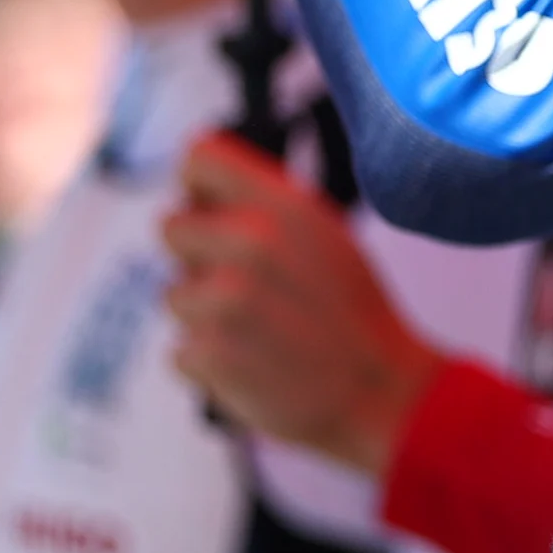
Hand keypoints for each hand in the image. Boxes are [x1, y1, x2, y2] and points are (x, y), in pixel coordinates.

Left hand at [161, 134, 439, 478]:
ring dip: (204, 318)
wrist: (381, 394)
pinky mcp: (209, 353)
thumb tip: (197, 190)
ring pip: (173, 295)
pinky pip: (179, 352)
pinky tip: (253, 366)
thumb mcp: (327, 236)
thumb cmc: (352, 314)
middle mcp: (251, 242)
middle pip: (171, 227)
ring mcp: (225, 299)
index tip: (217, 216)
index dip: (199, 189)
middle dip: (198, 259)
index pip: (196, 157)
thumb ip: (266, 207)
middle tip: (247, 289)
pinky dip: (209, 364)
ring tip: (259, 333)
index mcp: (284, 206)